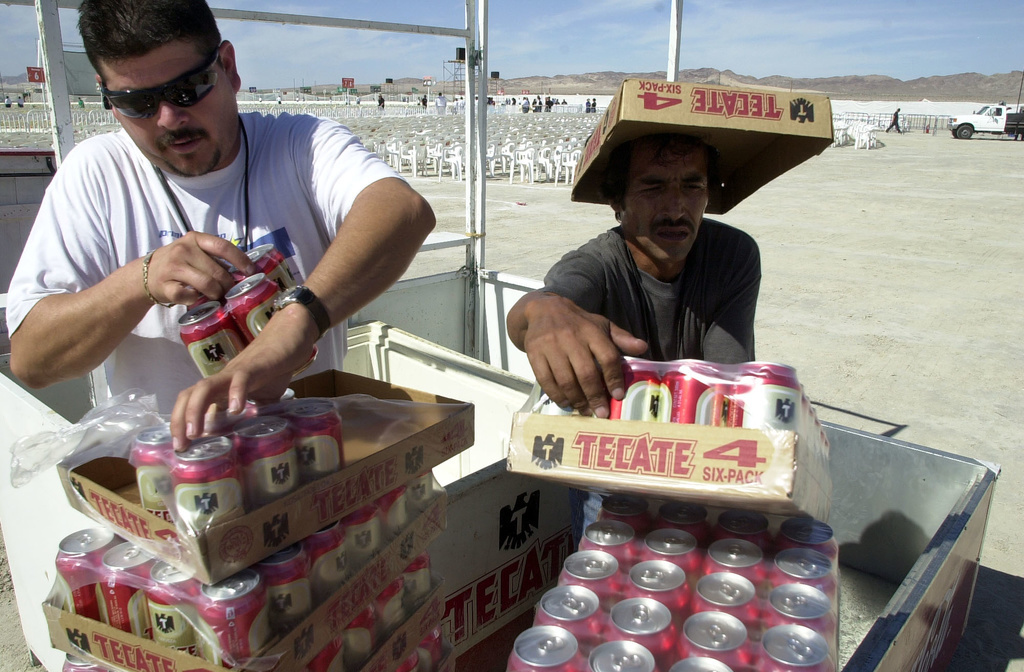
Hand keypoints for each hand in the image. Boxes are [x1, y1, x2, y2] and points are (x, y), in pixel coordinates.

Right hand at [144, 232, 255, 305]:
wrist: (146, 273)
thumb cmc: (179, 262)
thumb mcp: (196, 252)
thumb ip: (215, 258)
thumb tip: (243, 272)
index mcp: (195, 239)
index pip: (223, 246)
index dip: (240, 260)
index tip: (251, 271)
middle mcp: (183, 249)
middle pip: (218, 271)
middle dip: (228, 285)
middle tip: (228, 291)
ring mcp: (173, 267)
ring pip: (206, 285)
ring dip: (215, 294)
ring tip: (214, 296)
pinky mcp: (165, 285)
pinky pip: (190, 296)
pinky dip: (196, 300)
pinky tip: (194, 297)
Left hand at [170, 304, 317, 448]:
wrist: (289, 338)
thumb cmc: (273, 368)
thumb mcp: (261, 398)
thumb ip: (254, 413)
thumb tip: (255, 435)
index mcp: (220, 388)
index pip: (190, 403)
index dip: (180, 423)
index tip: (181, 447)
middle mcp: (221, 380)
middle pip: (188, 395)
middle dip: (180, 420)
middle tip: (182, 445)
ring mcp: (235, 372)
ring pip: (205, 388)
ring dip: (195, 410)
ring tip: (196, 433)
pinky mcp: (254, 367)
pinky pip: (240, 379)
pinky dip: (235, 394)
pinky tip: (237, 410)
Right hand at [515, 293, 647, 417]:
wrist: (543, 310)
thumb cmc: (577, 323)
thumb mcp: (601, 324)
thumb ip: (622, 338)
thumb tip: (643, 347)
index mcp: (592, 331)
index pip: (608, 357)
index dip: (614, 378)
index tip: (618, 396)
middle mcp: (571, 338)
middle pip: (586, 373)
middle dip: (595, 396)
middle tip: (601, 412)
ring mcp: (551, 347)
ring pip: (566, 380)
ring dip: (577, 400)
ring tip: (585, 410)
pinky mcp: (535, 354)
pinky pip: (546, 381)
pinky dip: (557, 395)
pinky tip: (566, 403)